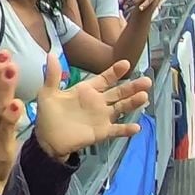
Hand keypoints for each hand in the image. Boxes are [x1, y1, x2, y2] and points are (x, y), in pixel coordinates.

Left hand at [34, 57, 150, 160]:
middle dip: (132, 87)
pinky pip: (117, 130)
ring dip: (133, 103)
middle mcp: (97, 102)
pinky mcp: (102, 132)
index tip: (126, 63)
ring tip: (144, 97)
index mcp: (86, 91)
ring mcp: (102, 117)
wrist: (47, 140)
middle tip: (147, 81)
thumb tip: (51, 55)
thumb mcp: (48, 93)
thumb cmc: (48, 115)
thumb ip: (52, 75)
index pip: (104, 79)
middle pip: (118, 92)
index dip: (115, 72)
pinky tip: (136, 127)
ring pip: (121, 108)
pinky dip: (126, 129)